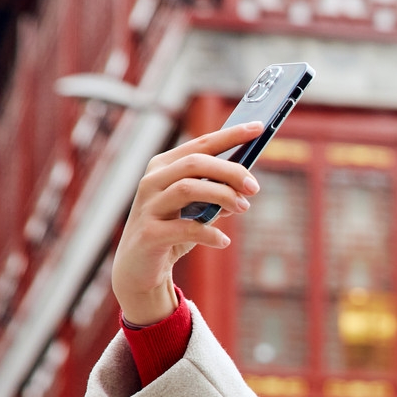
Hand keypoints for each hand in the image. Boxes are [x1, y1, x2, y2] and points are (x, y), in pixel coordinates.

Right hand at [111, 121, 264, 324]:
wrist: (138, 268)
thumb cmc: (172, 231)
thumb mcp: (196, 209)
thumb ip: (217, 194)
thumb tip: (246, 185)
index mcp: (164, 167)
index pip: (201, 145)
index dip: (230, 135)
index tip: (258, 127)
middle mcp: (152, 181)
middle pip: (196, 164)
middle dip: (230, 171)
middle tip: (254, 187)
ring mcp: (148, 206)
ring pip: (188, 189)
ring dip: (222, 197)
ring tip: (243, 208)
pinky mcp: (149, 234)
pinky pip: (185, 228)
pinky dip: (210, 233)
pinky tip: (224, 241)